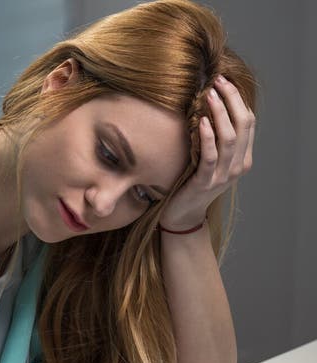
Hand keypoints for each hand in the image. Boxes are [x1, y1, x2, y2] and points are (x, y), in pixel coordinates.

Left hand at [159, 74, 254, 230]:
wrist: (183, 214)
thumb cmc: (194, 181)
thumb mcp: (212, 158)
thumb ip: (218, 139)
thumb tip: (211, 102)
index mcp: (242, 159)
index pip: (248, 122)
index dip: (238, 99)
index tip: (223, 81)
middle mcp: (237, 167)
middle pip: (243, 125)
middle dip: (231, 99)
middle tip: (217, 81)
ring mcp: (223, 176)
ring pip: (229, 138)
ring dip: (220, 113)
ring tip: (209, 95)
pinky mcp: (205, 183)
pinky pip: (210, 156)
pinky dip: (208, 137)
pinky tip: (202, 122)